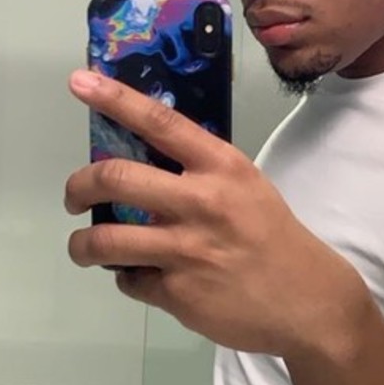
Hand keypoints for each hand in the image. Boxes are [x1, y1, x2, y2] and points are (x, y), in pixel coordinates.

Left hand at [65, 71, 368, 356]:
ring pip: (105, 241)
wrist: (308, 302)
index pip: (160, 122)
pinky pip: (130, 281)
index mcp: (221, 167)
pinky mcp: (179, 293)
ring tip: (84, 249)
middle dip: (79, 187)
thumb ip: (199, 173)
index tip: (80, 82)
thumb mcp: (245, 187)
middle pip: (115, 179)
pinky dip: (127, 278)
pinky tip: (142, 278)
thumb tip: (142, 164)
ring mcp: (187, 250)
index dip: (115, 99)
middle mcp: (201, 202)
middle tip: (75, 197)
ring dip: (82, 246)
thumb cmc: (273, 238)